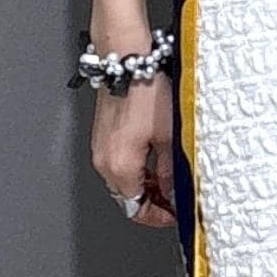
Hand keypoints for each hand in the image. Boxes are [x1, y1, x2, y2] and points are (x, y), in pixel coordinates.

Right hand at [89, 49, 175, 230]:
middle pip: (128, 198)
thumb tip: (175, 193)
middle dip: (152, 203)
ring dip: (145, 185)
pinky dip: (136, 169)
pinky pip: (118, 164)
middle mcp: (105, 161)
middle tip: (175, 200)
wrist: (125, 59)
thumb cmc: (145, 91)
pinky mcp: (102, 136)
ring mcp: (101, 149)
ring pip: (123, 182)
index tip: (175, 215)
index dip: (159, 217)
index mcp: (120, 167)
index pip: (137, 209)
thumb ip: (171, 173)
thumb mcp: (169, 137)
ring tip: (168, 179)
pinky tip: (153, 161)